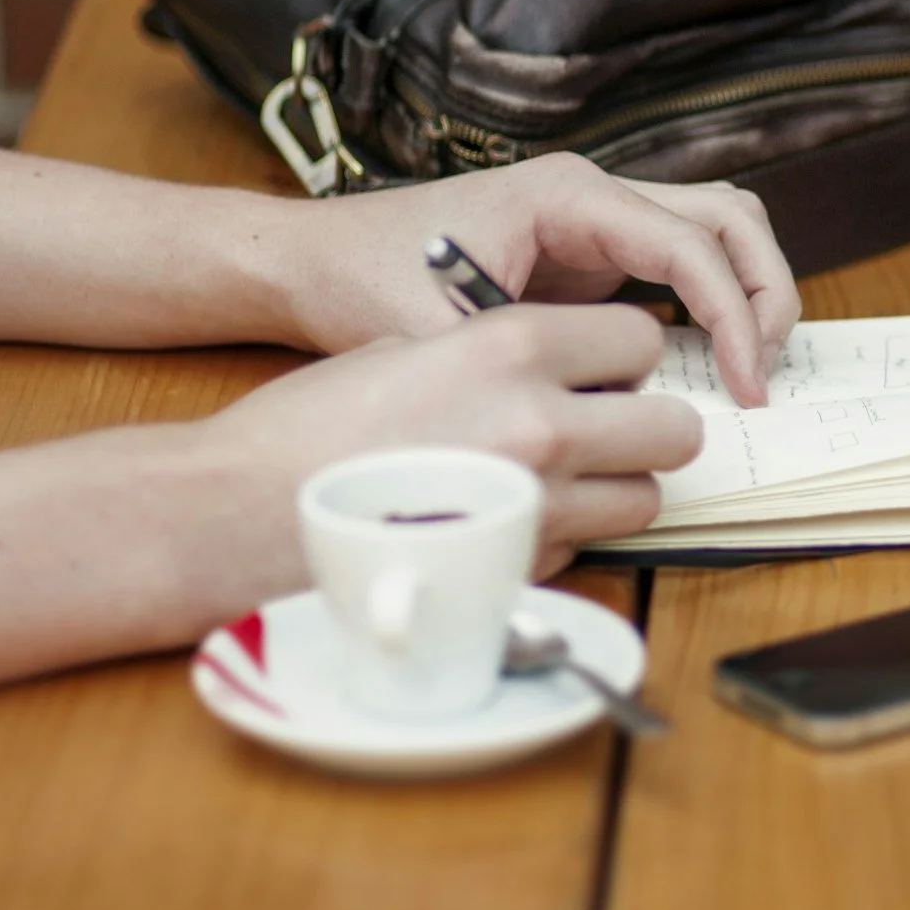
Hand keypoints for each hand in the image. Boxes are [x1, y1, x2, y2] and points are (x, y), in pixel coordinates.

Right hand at [183, 304, 697, 607]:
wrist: (235, 514)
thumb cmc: (306, 428)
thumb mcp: (405, 349)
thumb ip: (495, 356)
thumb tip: (555, 370)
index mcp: (511, 346)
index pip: (641, 338)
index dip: (625, 357)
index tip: (603, 369)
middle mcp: (541, 422)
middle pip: (674, 428)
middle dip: (647, 428)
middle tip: (608, 430)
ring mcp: (537, 504)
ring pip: (645, 499)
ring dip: (616, 489)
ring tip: (559, 481)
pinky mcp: (519, 570)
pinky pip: (586, 547)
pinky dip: (565, 536)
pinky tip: (506, 522)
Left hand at [265, 154, 799, 405]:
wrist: (314, 258)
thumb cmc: (365, 280)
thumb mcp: (438, 336)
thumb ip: (521, 371)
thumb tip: (603, 420)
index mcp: (567, 195)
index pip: (691, 244)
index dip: (734, 316)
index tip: (744, 386)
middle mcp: (593, 192)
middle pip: (730, 217)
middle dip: (765, 293)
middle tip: (765, 374)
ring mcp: (598, 218)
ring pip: (718, 229)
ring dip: (749, 292)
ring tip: (750, 368)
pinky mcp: (593, 251)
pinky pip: (683, 263)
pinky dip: (714, 304)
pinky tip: (708, 366)